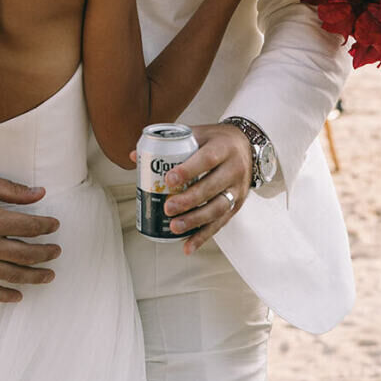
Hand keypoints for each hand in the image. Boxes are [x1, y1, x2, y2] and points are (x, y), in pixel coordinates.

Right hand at [0, 168, 61, 303]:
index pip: (30, 227)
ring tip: (48, 275)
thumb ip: (14, 191)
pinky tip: (17, 296)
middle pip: (25, 254)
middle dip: (46, 253)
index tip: (55, 225)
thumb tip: (40, 193)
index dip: (46, 226)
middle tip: (57, 251)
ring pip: (10, 275)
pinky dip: (2, 295)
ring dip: (33, 276)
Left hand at [161, 124, 252, 253]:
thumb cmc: (216, 140)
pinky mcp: (237, 205)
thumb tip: (134, 156)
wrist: (247, 146)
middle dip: (189, 200)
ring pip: (218, 208)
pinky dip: (203, 237)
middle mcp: (234, 169)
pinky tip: (188, 246)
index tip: (169, 179)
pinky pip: (220, 223)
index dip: (189, 170)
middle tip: (168, 208)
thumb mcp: (198, 133)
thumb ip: (169, 143)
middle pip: (212, 187)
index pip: (207, 159)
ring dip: (196, 221)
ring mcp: (237, 189)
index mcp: (223, 147)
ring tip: (175, 227)